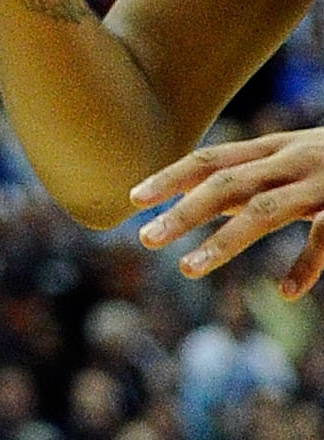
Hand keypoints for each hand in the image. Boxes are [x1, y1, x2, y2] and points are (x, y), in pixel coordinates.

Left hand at [133, 129, 323, 297]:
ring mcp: (319, 183)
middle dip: (184, 211)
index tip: (134, 198)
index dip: (171, 177)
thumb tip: (207, 199)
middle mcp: (291, 160)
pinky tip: (287, 291)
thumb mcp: (295, 157)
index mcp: (273, 149)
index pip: (212, 160)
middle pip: (227, 184)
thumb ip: (256, 178)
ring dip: (222, 241)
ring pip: (264, 211)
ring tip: (188, 268)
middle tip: (145, 238)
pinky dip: (306, 263)